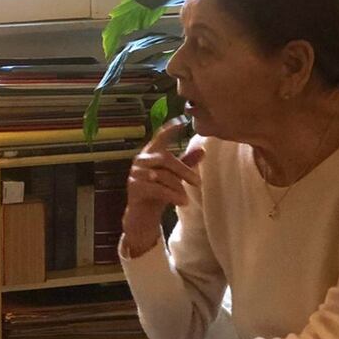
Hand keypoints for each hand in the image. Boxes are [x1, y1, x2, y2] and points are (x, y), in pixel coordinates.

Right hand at [123, 118, 204, 254]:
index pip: (159, 137)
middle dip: (184, 170)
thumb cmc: (158, 193)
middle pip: (165, 158)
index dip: (169, 129)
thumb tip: (203, 149)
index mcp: (149, 154)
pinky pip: (157, 189)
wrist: (142, 216)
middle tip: (198, 183)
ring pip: (162, 175)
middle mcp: (140, 161)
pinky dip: (172, 195)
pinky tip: (182, 202)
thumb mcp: (174, 177)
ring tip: (187, 198)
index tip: (181, 121)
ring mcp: (135, 174)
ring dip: (178, 187)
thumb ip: (186, 163)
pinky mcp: (135, 188)